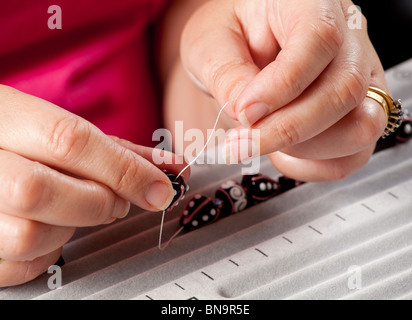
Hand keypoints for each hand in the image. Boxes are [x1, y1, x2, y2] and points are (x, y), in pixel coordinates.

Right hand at [0, 85, 188, 286]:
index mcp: (1, 116)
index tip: (159, 188)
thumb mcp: (56, 126)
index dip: (123, 169)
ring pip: (29, 236)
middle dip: (95, 201)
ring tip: (68, 210)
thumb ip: (115, 149)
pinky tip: (48, 228)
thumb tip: (168, 166)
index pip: (67, 140)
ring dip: (68, 228)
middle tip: (111, 200)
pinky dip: (47, 253)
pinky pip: (18, 266)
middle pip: (40, 190)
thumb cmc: (18, 138)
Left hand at [181, 0, 387, 180]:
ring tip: (260, 141)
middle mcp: (348, 36)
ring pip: (360, 126)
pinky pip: (353, 153)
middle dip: (288, 130)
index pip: (319, 40)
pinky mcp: (357, 111)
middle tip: (241, 143)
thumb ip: (228, 75)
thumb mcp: (212, 42)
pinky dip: (313, 164)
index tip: (245, 113)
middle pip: (345, 90)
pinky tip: (281, 151)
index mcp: (311, 2)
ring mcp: (360, 76)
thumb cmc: (231, 34)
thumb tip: (249, 115)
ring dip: (303, 148)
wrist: (242, 45)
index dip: (282, 86)